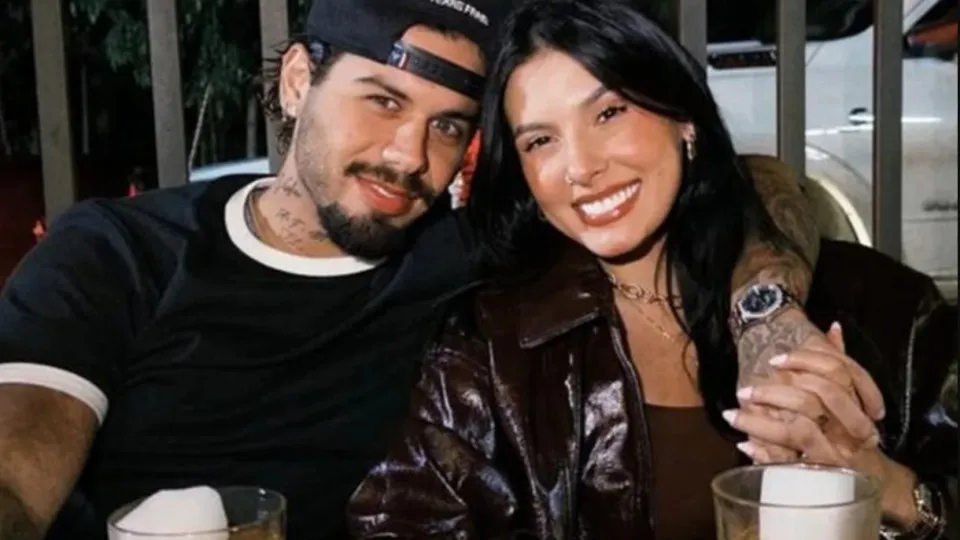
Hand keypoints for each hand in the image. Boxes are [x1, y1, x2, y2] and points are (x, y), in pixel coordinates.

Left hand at [725, 323, 919, 526]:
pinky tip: (745, 444)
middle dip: (772, 393)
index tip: (774, 360)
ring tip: (731, 416)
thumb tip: (833, 327)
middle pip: (809, 401)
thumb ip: (839, 362)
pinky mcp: (818, 477)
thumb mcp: (849, 398)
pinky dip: (765, 454)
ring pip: (795, 431)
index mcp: (855, 404)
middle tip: (743, 390)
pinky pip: (788, 463)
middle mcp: (848, 429)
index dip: (802, 361)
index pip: (834, 372)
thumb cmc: (854, 433)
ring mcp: (834, 454)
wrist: (872, 482)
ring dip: (759, 423)